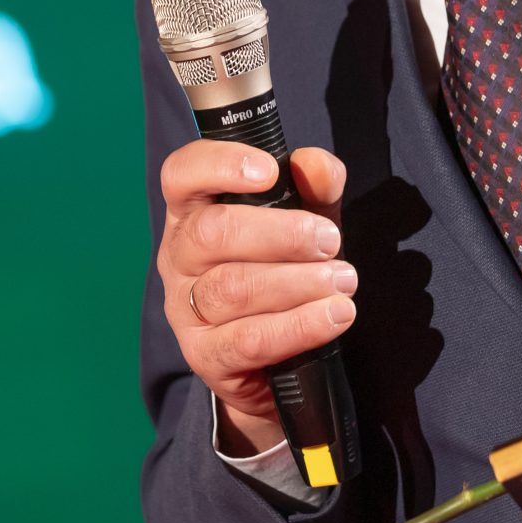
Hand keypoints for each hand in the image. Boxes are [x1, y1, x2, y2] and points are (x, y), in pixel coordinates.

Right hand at [156, 141, 355, 454]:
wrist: (278, 357)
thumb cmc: (282, 268)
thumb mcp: (305, 219)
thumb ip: (314, 186)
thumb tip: (317, 167)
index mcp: (192, 211)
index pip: (182, 174)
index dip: (219, 165)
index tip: (269, 172)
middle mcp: (178, 256)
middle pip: (212, 233)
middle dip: (282, 234)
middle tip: (331, 241)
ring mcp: (185, 309)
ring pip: (232, 287)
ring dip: (298, 282)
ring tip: (343, 281)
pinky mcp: (205, 356)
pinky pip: (249, 340)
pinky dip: (299, 326)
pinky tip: (335, 316)